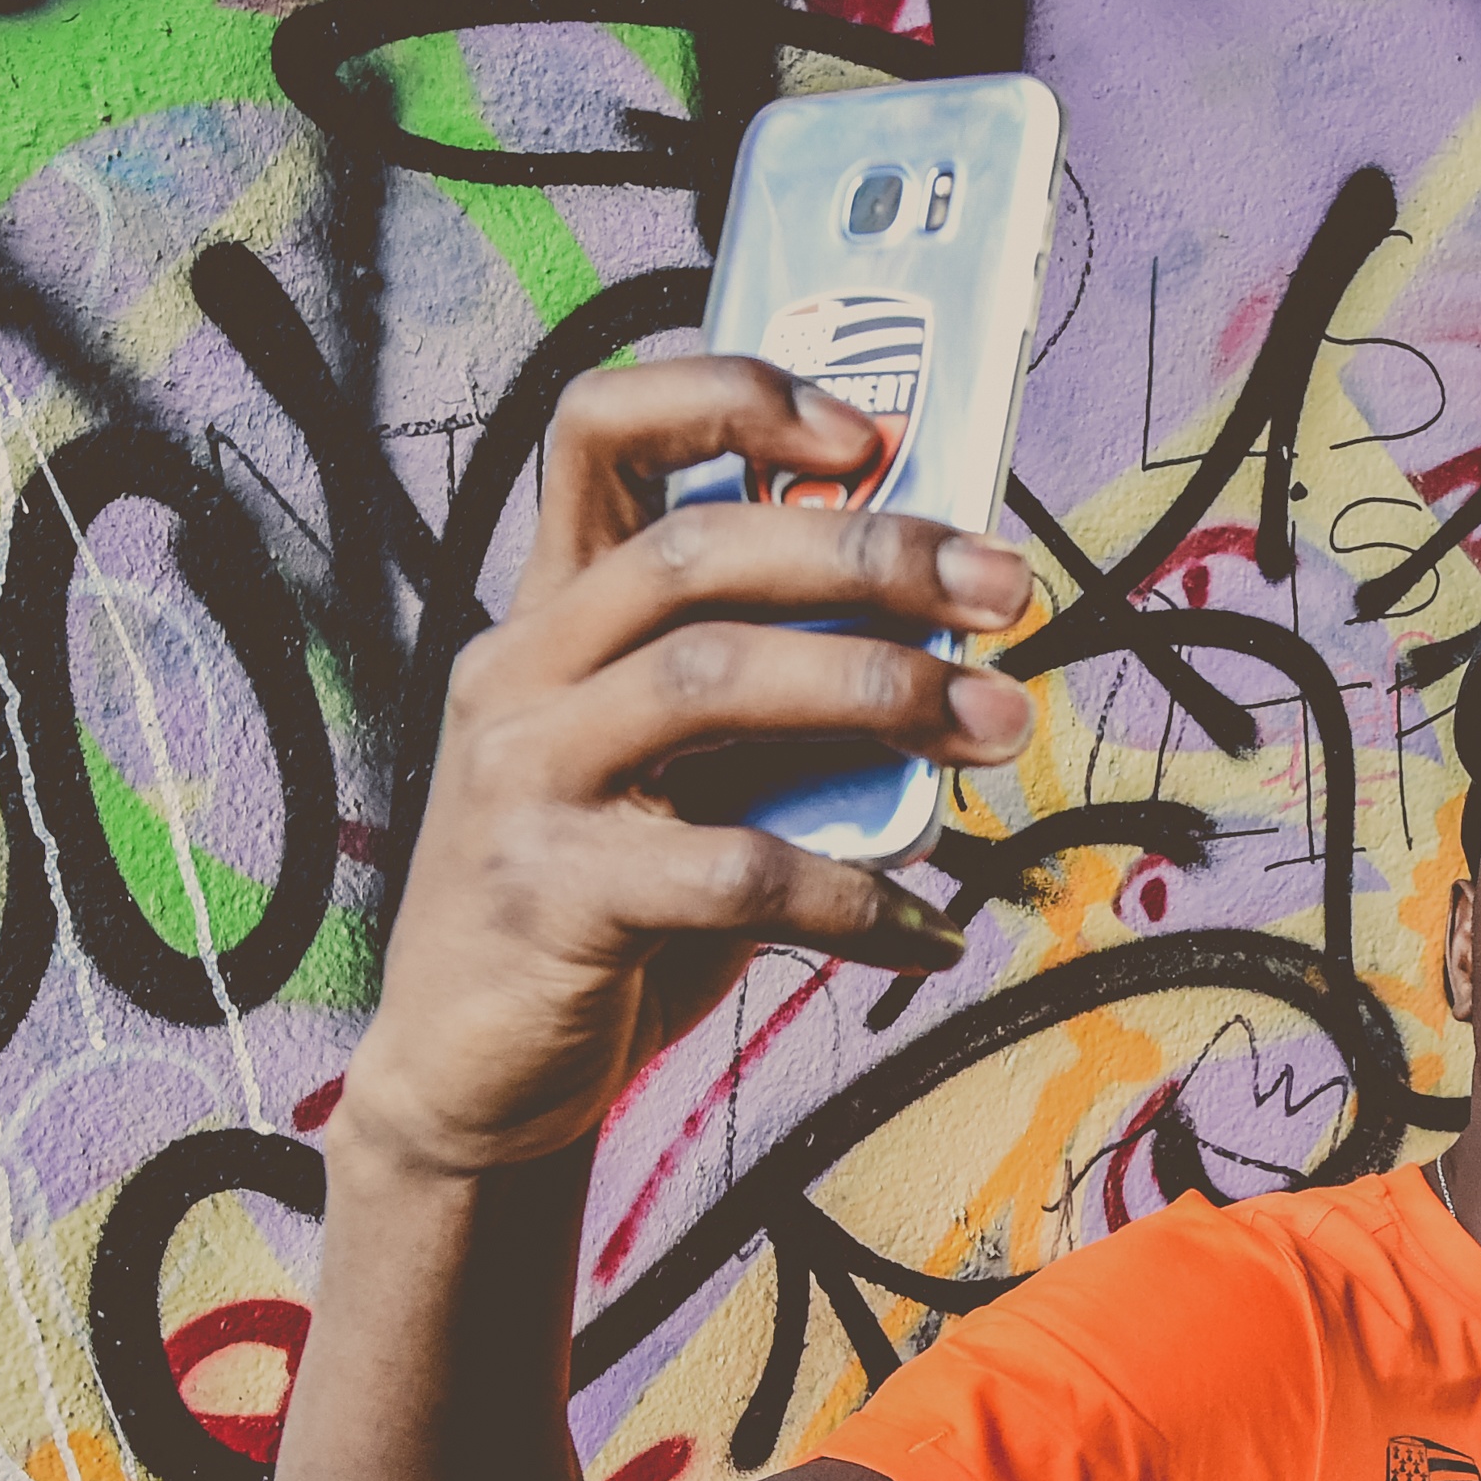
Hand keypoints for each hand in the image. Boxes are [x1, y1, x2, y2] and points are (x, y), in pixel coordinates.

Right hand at [338, 357, 1037, 1174]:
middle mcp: (517, 673)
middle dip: (870, 554)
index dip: (731, 399)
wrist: (474, 1080)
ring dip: (880, 694)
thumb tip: (955, 647)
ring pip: (709, 680)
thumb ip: (781, 703)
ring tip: (1000, 729)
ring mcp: (519, 780)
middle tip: (1006, 591)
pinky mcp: (547, 897)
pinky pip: (729, 872)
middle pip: (694, 552)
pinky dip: (853, 896)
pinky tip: (930, 928)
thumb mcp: (694, 780)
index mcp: (549, 615)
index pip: (600, 432)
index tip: (871, 433)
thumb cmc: (611, 910)